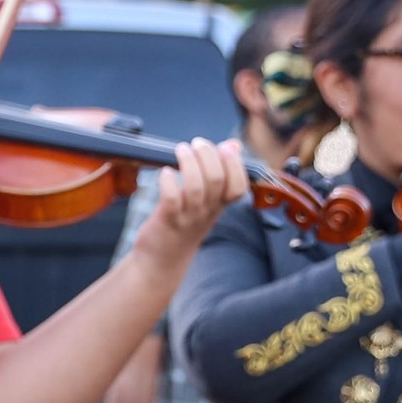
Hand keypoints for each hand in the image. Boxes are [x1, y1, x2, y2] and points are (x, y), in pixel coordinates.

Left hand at [131, 138, 247, 270]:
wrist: (162, 259)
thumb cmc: (183, 223)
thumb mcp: (207, 200)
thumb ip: (221, 173)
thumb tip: (233, 145)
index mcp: (219, 205)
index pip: (239, 185)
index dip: (235, 164)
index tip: (223, 148)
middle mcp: (207, 210)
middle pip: (217, 180)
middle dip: (208, 155)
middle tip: (197, 143)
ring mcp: (188, 216)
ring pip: (196, 187)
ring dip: (189, 163)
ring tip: (181, 150)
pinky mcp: (168, 220)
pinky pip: (171, 199)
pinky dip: (169, 182)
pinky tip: (164, 172)